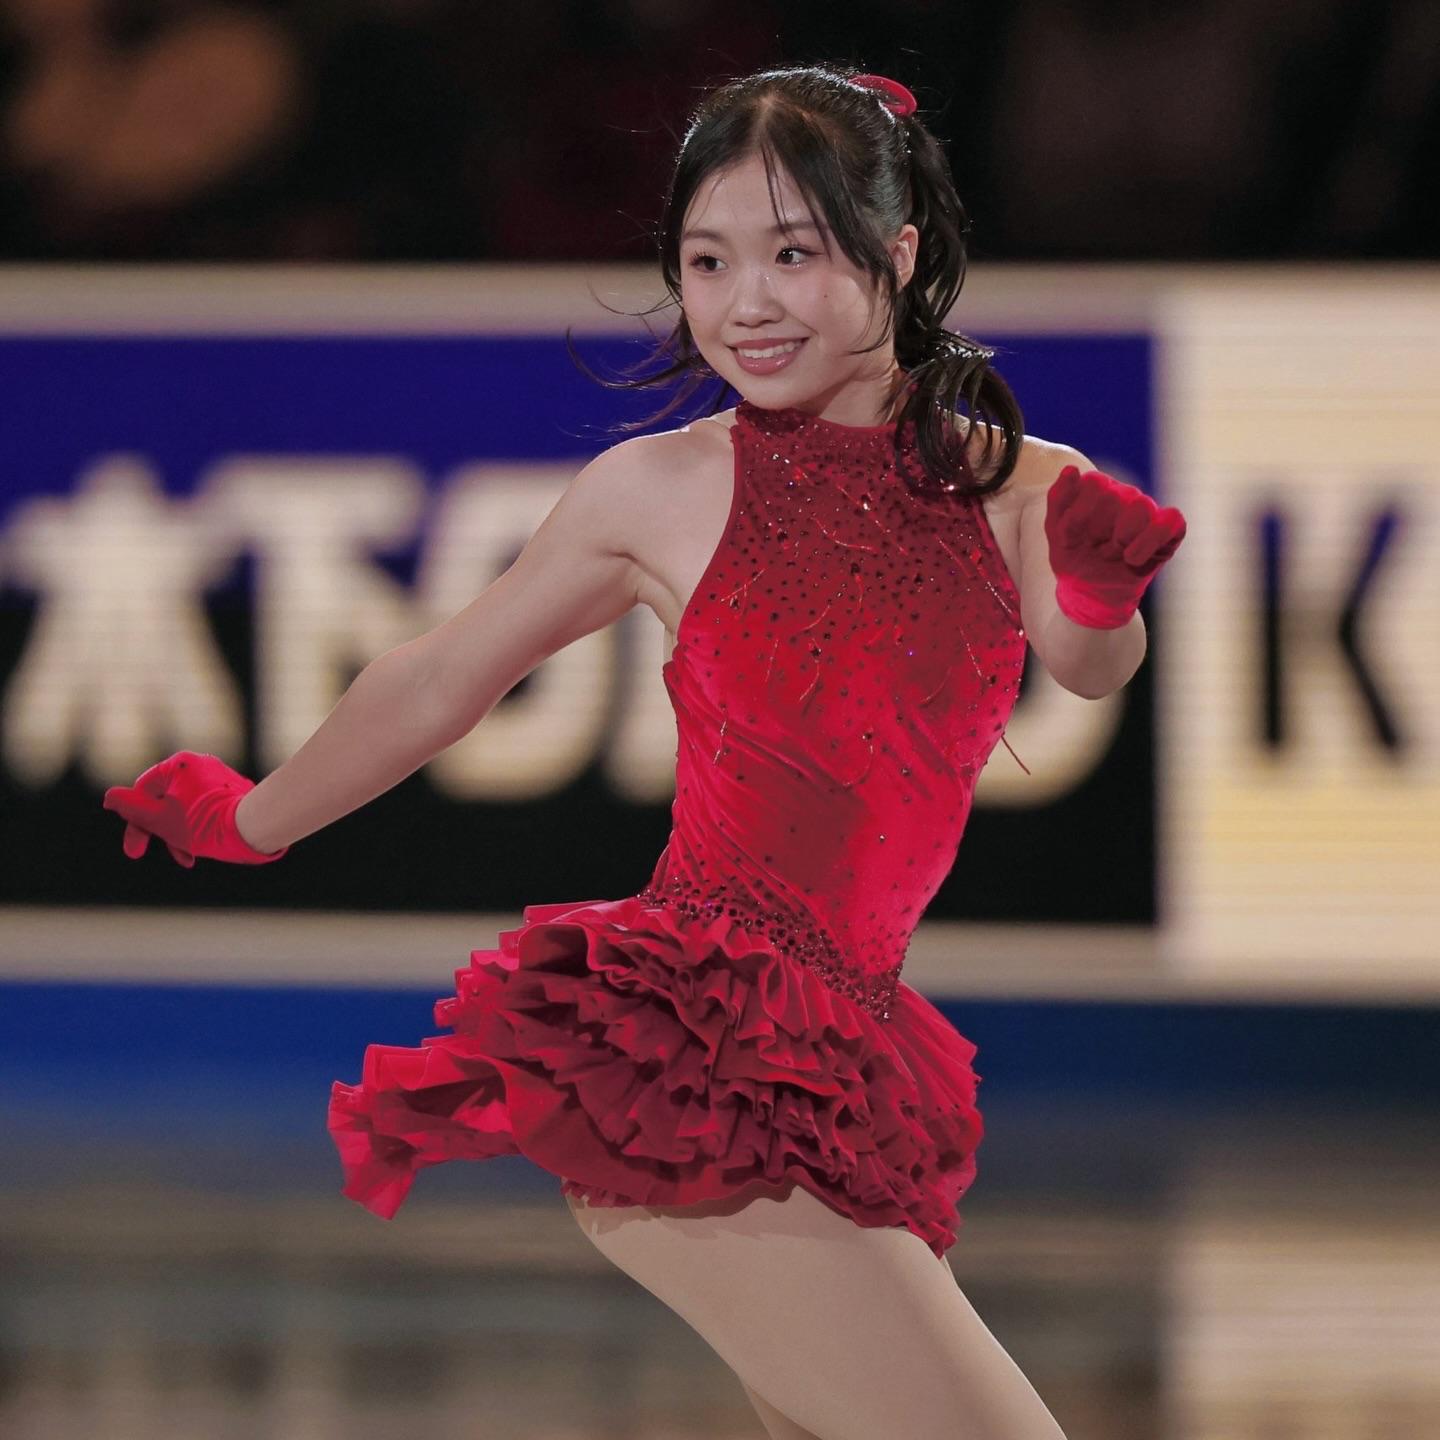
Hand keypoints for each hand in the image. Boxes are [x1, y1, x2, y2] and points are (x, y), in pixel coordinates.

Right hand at [102, 751, 288, 867]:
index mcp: (179, 763)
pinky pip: (208, 808)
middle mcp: (201, 764)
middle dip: (161, 832)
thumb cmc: (204, 823)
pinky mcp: (235, 791)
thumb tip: (110, 798)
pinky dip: (201, 827)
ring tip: (188, 858)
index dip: (135, 823)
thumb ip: (132, 809)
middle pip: (166, 800)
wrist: (255, 826)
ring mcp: (220, 777)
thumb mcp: (159, 819)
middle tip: (166, 857)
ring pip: (186, 808)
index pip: (143, 791)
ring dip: (181, 835)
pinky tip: (207, 847)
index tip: (135, 850)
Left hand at [1044, 464, 1186, 628]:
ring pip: (1141, 507)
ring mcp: (1148, 510)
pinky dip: (1150, 540)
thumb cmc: (1073, 556)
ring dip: (1121, 538)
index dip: (1080, 515)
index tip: (1073, 536)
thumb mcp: (1055, 531)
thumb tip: (1071, 469)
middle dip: (1099, 530)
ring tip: (1114, 555)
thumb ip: (1058, 498)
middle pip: (1115, 497)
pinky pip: (1171, 520)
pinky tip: (1132, 559)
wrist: (1091, 592)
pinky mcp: (1169, 528)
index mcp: (1096, 488)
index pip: (1094, 483)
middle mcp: (1124, 493)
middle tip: (1095, 549)